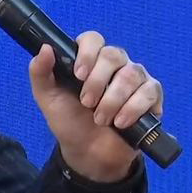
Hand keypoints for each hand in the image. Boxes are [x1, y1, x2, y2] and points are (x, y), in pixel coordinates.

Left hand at [28, 32, 163, 181]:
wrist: (88, 153)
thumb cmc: (69, 121)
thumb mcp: (47, 98)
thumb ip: (40, 72)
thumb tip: (45, 47)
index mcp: (90, 59)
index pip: (93, 39)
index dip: (87, 53)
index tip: (78, 75)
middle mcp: (115, 64)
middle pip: (114, 55)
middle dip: (98, 81)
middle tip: (86, 103)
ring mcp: (135, 78)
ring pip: (131, 74)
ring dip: (113, 100)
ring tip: (100, 119)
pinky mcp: (151, 96)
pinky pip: (150, 91)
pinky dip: (133, 108)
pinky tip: (120, 122)